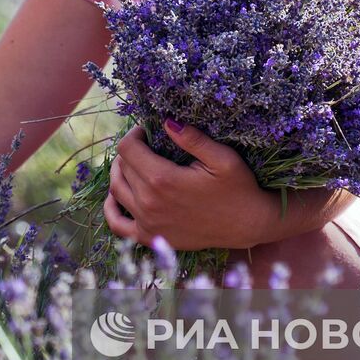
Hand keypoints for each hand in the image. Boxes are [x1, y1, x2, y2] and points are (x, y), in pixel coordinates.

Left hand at [101, 122, 277, 250]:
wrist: (248, 225)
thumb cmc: (238, 188)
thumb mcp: (222, 158)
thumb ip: (192, 139)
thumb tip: (166, 121)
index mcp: (162, 179)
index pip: (128, 149)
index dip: (134, 134)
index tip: (146, 131)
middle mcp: (148, 202)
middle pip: (122, 167)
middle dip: (131, 151)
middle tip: (146, 145)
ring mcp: (147, 222)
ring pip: (116, 189)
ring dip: (120, 173)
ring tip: (134, 164)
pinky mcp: (150, 237)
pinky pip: (117, 224)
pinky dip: (111, 208)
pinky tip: (118, 196)